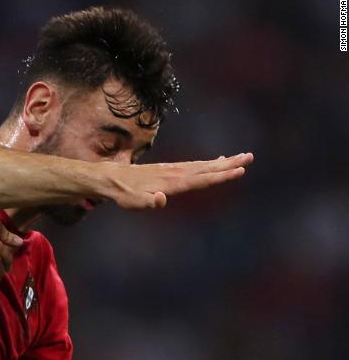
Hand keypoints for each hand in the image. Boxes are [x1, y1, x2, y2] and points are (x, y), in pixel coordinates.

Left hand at [101, 152, 252, 208]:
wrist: (110, 178)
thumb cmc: (124, 194)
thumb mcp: (133, 203)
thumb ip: (149, 202)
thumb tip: (162, 199)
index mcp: (172, 182)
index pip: (201, 179)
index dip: (220, 176)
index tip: (239, 171)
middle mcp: (175, 173)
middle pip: (207, 168)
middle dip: (229, 164)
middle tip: (249, 157)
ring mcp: (173, 169)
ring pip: (202, 165)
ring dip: (223, 162)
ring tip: (241, 157)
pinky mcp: (169, 169)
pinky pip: (194, 165)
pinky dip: (209, 163)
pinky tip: (217, 161)